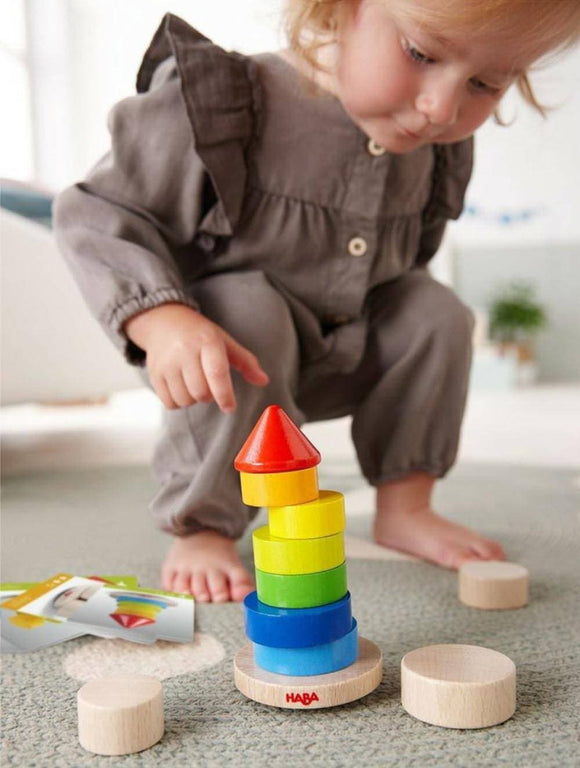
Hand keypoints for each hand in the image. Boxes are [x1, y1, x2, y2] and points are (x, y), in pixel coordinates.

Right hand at [124, 303, 268, 411]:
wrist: (163, 322)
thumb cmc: (200, 335)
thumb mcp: (225, 342)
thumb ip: (246, 362)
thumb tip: (264, 381)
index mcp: (207, 342)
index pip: (216, 373)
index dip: (225, 395)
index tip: (230, 408)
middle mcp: (184, 351)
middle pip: (201, 392)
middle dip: (209, 396)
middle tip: (209, 385)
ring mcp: (166, 363)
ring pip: (185, 400)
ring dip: (194, 400)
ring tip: (194, 384)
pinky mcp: (154, 373)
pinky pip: (170, 403)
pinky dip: (179, 402)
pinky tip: (181, 388)